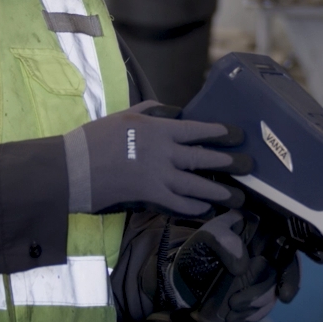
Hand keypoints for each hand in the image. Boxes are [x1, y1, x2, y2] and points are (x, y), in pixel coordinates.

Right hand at [66, 101, 248, 216]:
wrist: (74, 167)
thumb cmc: (95, 138)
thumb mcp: (125, 115)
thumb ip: (152, 112)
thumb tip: (174, 111)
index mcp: (158, 129)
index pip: (196, 130)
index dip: (218, 133)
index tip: (235, 135)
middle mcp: (164, 152)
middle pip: (203, 158)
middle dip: (228, 163)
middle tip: (248, 167)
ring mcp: (159, 176)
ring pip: (197, 185)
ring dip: (219, 192)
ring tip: (237, 197)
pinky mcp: (150, 196)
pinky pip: (179, 203)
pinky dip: (195, 207)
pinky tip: (206, 209)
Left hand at [173, 212, 302, 321]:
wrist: (179, 281)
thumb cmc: (195, 253)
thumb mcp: (205, 238)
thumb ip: (222, 240)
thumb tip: (243, 264)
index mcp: (257, 231)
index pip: (286, 242)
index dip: (291, 265)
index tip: (285, 288)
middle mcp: (264, 252)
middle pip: (286, 268)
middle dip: (280, 286)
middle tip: (271, 299)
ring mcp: (260, 275)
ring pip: (273, 290)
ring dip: (257, 303)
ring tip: (232, 307)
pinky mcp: (253, 294)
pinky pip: (263, 306)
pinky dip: (252, 315)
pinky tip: (234, 317)